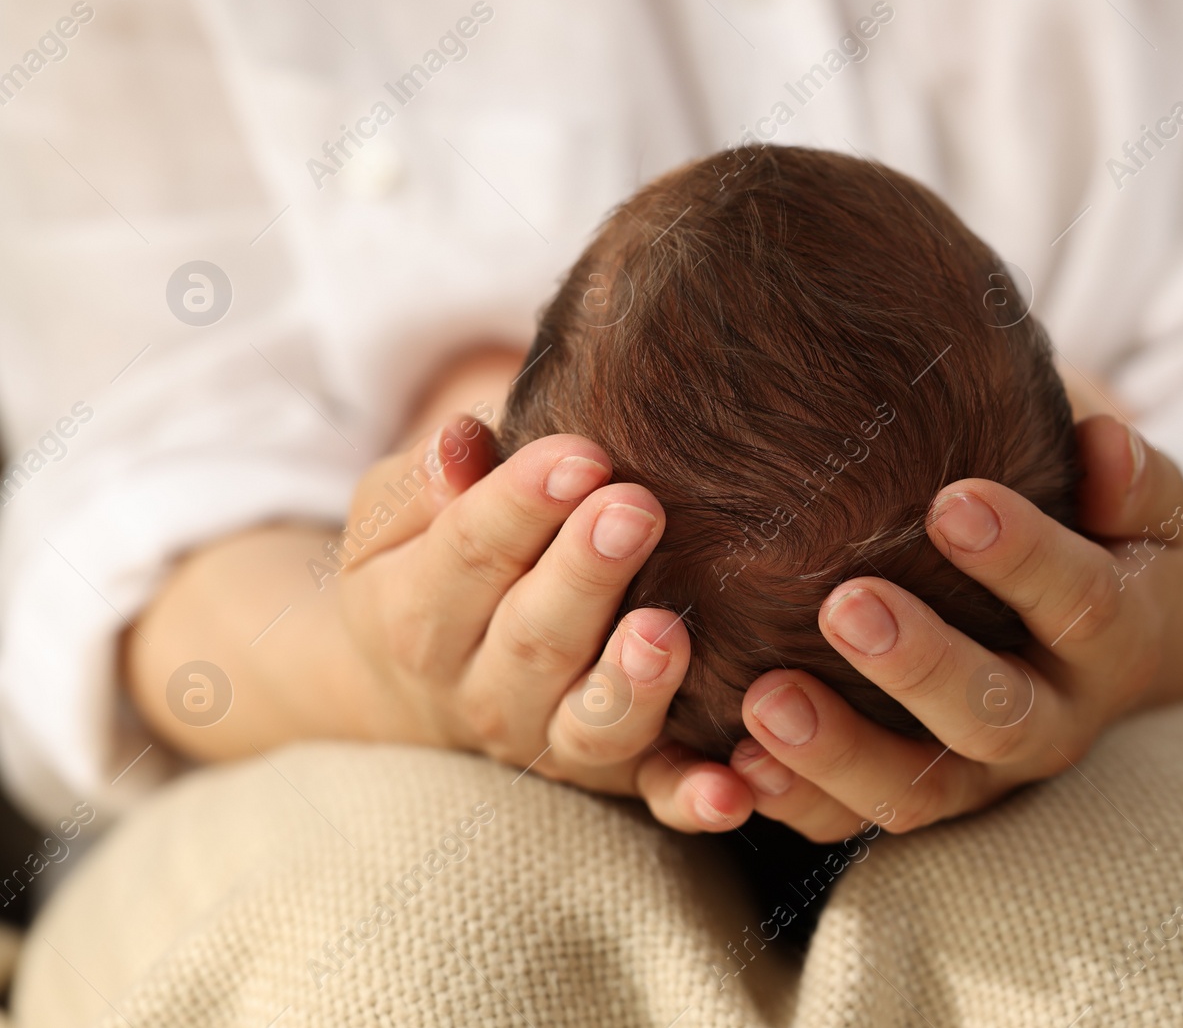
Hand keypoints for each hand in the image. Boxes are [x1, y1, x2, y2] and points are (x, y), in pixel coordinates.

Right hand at [339, 415, 754, 832]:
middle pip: (535, 637)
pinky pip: (656, 796)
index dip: (523, 503)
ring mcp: (552, 744)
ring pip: (592, 725)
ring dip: (633, 685)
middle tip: (636, 510)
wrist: (421, 683)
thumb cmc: (431, 566)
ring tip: (667, 631)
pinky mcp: (620, 778)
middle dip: (587, 575)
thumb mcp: (396, 519)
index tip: (582, 455)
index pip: (469, 553)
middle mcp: (483, 695)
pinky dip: (692, 798)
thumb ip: (426, 482)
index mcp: (417, 617)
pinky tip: (732, 791)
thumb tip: (463, 439)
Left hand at [725, 416, 1182, 840]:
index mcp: (1115, 637)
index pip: (1082, 602)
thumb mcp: (1129, 501)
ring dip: (838, 752)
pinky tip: (736, 765)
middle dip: (920, 665)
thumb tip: (1104, 442)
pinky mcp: (914, 798)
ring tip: (764, 700)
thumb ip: (1123, 475)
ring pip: (918, 790)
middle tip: (846, 604)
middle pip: (996, 714)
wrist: (1082, 634)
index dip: (1024, 557)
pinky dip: (794, 799)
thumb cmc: (1088, 530)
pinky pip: (849, 822)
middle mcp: (1053, 721)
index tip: (953, 502)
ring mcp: (980, 775)